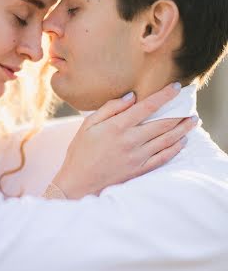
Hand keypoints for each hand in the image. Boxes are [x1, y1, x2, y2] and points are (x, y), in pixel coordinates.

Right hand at [53, 83, 196, 198]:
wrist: (78, 183)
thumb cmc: (80, 152)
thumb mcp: (88, 125)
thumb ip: (109, 108)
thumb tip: (131, 97)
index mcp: (117, 127)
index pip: (147, 107)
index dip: (164, 96)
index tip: (176, 87)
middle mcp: (130, 141)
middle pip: (162, 124)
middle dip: (179, 113)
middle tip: (190, 105)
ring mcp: (137, 157)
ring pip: (166, 140)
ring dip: (182, 129)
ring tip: (192, 121)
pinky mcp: (139, 171)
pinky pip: (162, 158)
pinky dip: (175, 149)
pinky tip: (182, 142)